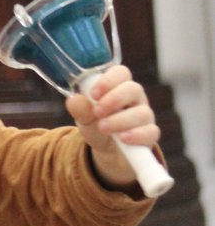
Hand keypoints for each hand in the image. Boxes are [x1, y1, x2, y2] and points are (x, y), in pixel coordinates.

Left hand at [64, 65, 160, 188]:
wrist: (106, 152)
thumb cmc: (97, 127)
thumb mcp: (84, 118)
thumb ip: (80, 109)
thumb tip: (74, 99)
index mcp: (118, 87)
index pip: (121, 73)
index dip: (109, 80)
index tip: (94, 94)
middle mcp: (135, 98)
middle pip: (134, 89)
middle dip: (114, 100)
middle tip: (97, 112)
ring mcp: (144, 116)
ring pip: (142, 112)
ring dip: (120, 120)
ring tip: (103, 128)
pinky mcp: (149, 134)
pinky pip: (150, 132)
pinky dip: (136, 135)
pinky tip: (123, 138)